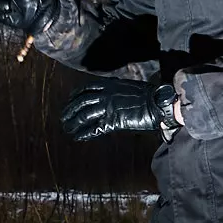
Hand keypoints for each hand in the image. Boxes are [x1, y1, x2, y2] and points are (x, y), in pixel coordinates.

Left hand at [60, 78, 178, 140]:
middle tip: (63, 118)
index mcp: (109, 85)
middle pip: (80, 102)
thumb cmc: (148, 95)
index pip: (85, 89)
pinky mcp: (113, 121)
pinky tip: (78, 137)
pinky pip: (95, 128)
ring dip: (73, 123)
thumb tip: (109, 96)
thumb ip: (115, 91)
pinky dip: (84, 133)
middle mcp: (105, 95)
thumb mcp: (127, 87)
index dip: (74, 96)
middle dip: (69, 111)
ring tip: (67, 129)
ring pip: (84, 115)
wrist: (159, 102)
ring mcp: (108, 108)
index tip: (69, 101)